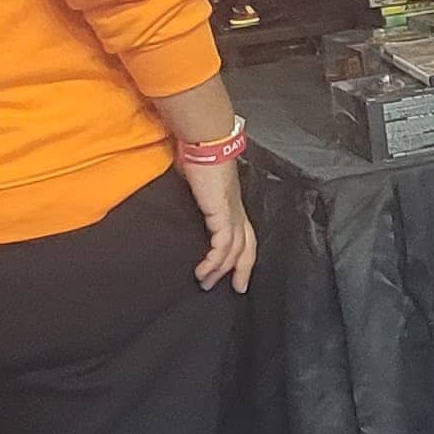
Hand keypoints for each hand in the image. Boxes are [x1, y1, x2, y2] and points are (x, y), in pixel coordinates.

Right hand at [181, 154, 256, 291]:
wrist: (205, 144)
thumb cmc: (199, 159)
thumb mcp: (198, 185)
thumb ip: (197, 199)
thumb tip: (185, 206)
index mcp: (233, 205)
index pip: (245, 235)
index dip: (243, 254)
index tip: (236, 271)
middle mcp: (237, 211)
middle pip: (248, 247)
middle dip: (242, 269)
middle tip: (236, 289)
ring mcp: (232, 213)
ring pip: (235, 250)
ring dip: (220, 270)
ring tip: (205, 283)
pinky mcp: (223, 214)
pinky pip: (223, 245)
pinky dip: (214, 261)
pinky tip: (204, 270)